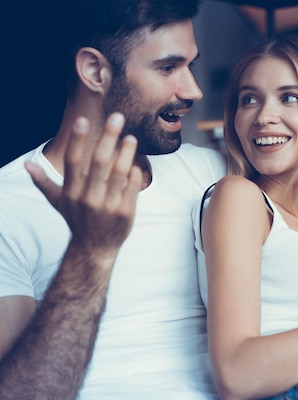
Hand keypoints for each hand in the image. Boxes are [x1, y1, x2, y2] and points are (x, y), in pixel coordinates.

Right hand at [25, 113, 142, 256]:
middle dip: (109, 137)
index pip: (73, 161)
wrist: (94, 249)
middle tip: (118, 117)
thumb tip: (26, 165)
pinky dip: (135, 173)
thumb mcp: (58, 203)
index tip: (83, 120)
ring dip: (127, 152)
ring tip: (131, 138)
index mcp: (71, 192)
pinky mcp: (125, 213)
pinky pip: (132, 186)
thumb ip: (44, 182)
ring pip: (120, 172)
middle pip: (100, 162)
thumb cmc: (77, 219)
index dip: (77, 140)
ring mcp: (108, 206)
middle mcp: (88, 198)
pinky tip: (136, 163)